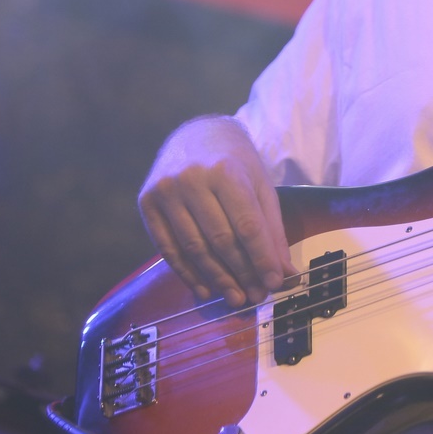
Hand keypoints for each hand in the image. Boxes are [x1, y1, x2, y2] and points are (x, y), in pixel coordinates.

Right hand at [138, 116, 295, 306]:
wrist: (196, 135)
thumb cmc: (236, 164)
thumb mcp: (261, 187)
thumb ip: (272, 229)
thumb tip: (285, 272)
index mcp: (226, 172)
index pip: (247, 225)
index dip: (262, 258)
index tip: (275, 283)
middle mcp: (192, 180)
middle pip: (220, 240)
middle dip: (241, 273)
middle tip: (256, 297)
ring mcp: (165, 191)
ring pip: (193, 248)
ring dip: (216, 278)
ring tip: (235, 298)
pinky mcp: (146, 202)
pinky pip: (168, 247)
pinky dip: (187, 272)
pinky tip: (205, 289)